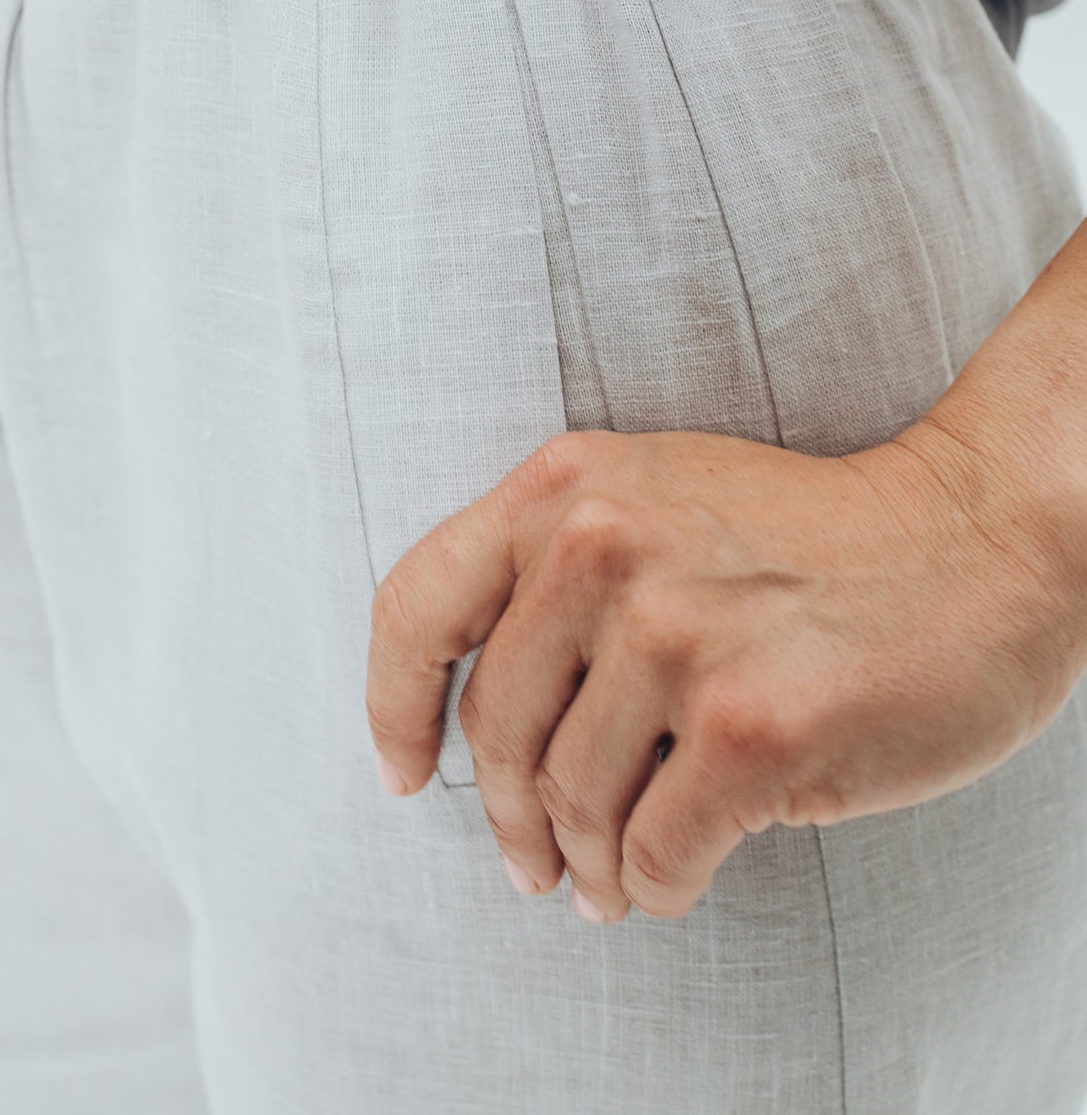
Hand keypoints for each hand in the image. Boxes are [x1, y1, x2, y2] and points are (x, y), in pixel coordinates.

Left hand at [365, 421, 1082, 921]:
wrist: (977, 541)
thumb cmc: (816, 537)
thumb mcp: (657, 496)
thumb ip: (559, 567)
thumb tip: (471, 715)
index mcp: (567, 485)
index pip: (417, 604)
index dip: (394, 706)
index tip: (405, 772)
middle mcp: (603, 545)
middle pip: (497, 728)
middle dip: (508, 820)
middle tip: (534, 865)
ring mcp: (676, 634)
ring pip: (573, 802)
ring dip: (586, 864)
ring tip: (608, 881)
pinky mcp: (750, 725)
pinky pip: (654, 853)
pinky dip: (654, 887)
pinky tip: (671, 881)